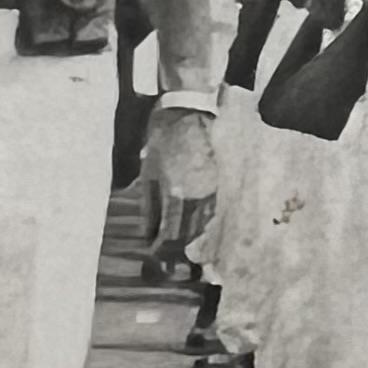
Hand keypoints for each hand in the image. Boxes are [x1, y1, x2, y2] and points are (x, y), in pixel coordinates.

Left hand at [141, 103, 219, 249]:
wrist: (189, 111)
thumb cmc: (163, 139)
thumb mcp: (148, 173)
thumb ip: (149, 207)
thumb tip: (148, 233)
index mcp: (177, 195)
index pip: (170, 235)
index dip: (161, 249)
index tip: (153, 254)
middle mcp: (198, 197)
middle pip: (189, 235)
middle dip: (175, 249)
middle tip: (165, 256)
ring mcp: (213, 190)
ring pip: (203, 226)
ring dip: (190, 237)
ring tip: (178, 244)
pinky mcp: (220, 183)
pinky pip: (211, 211)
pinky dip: (201, 222)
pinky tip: (193, 224)